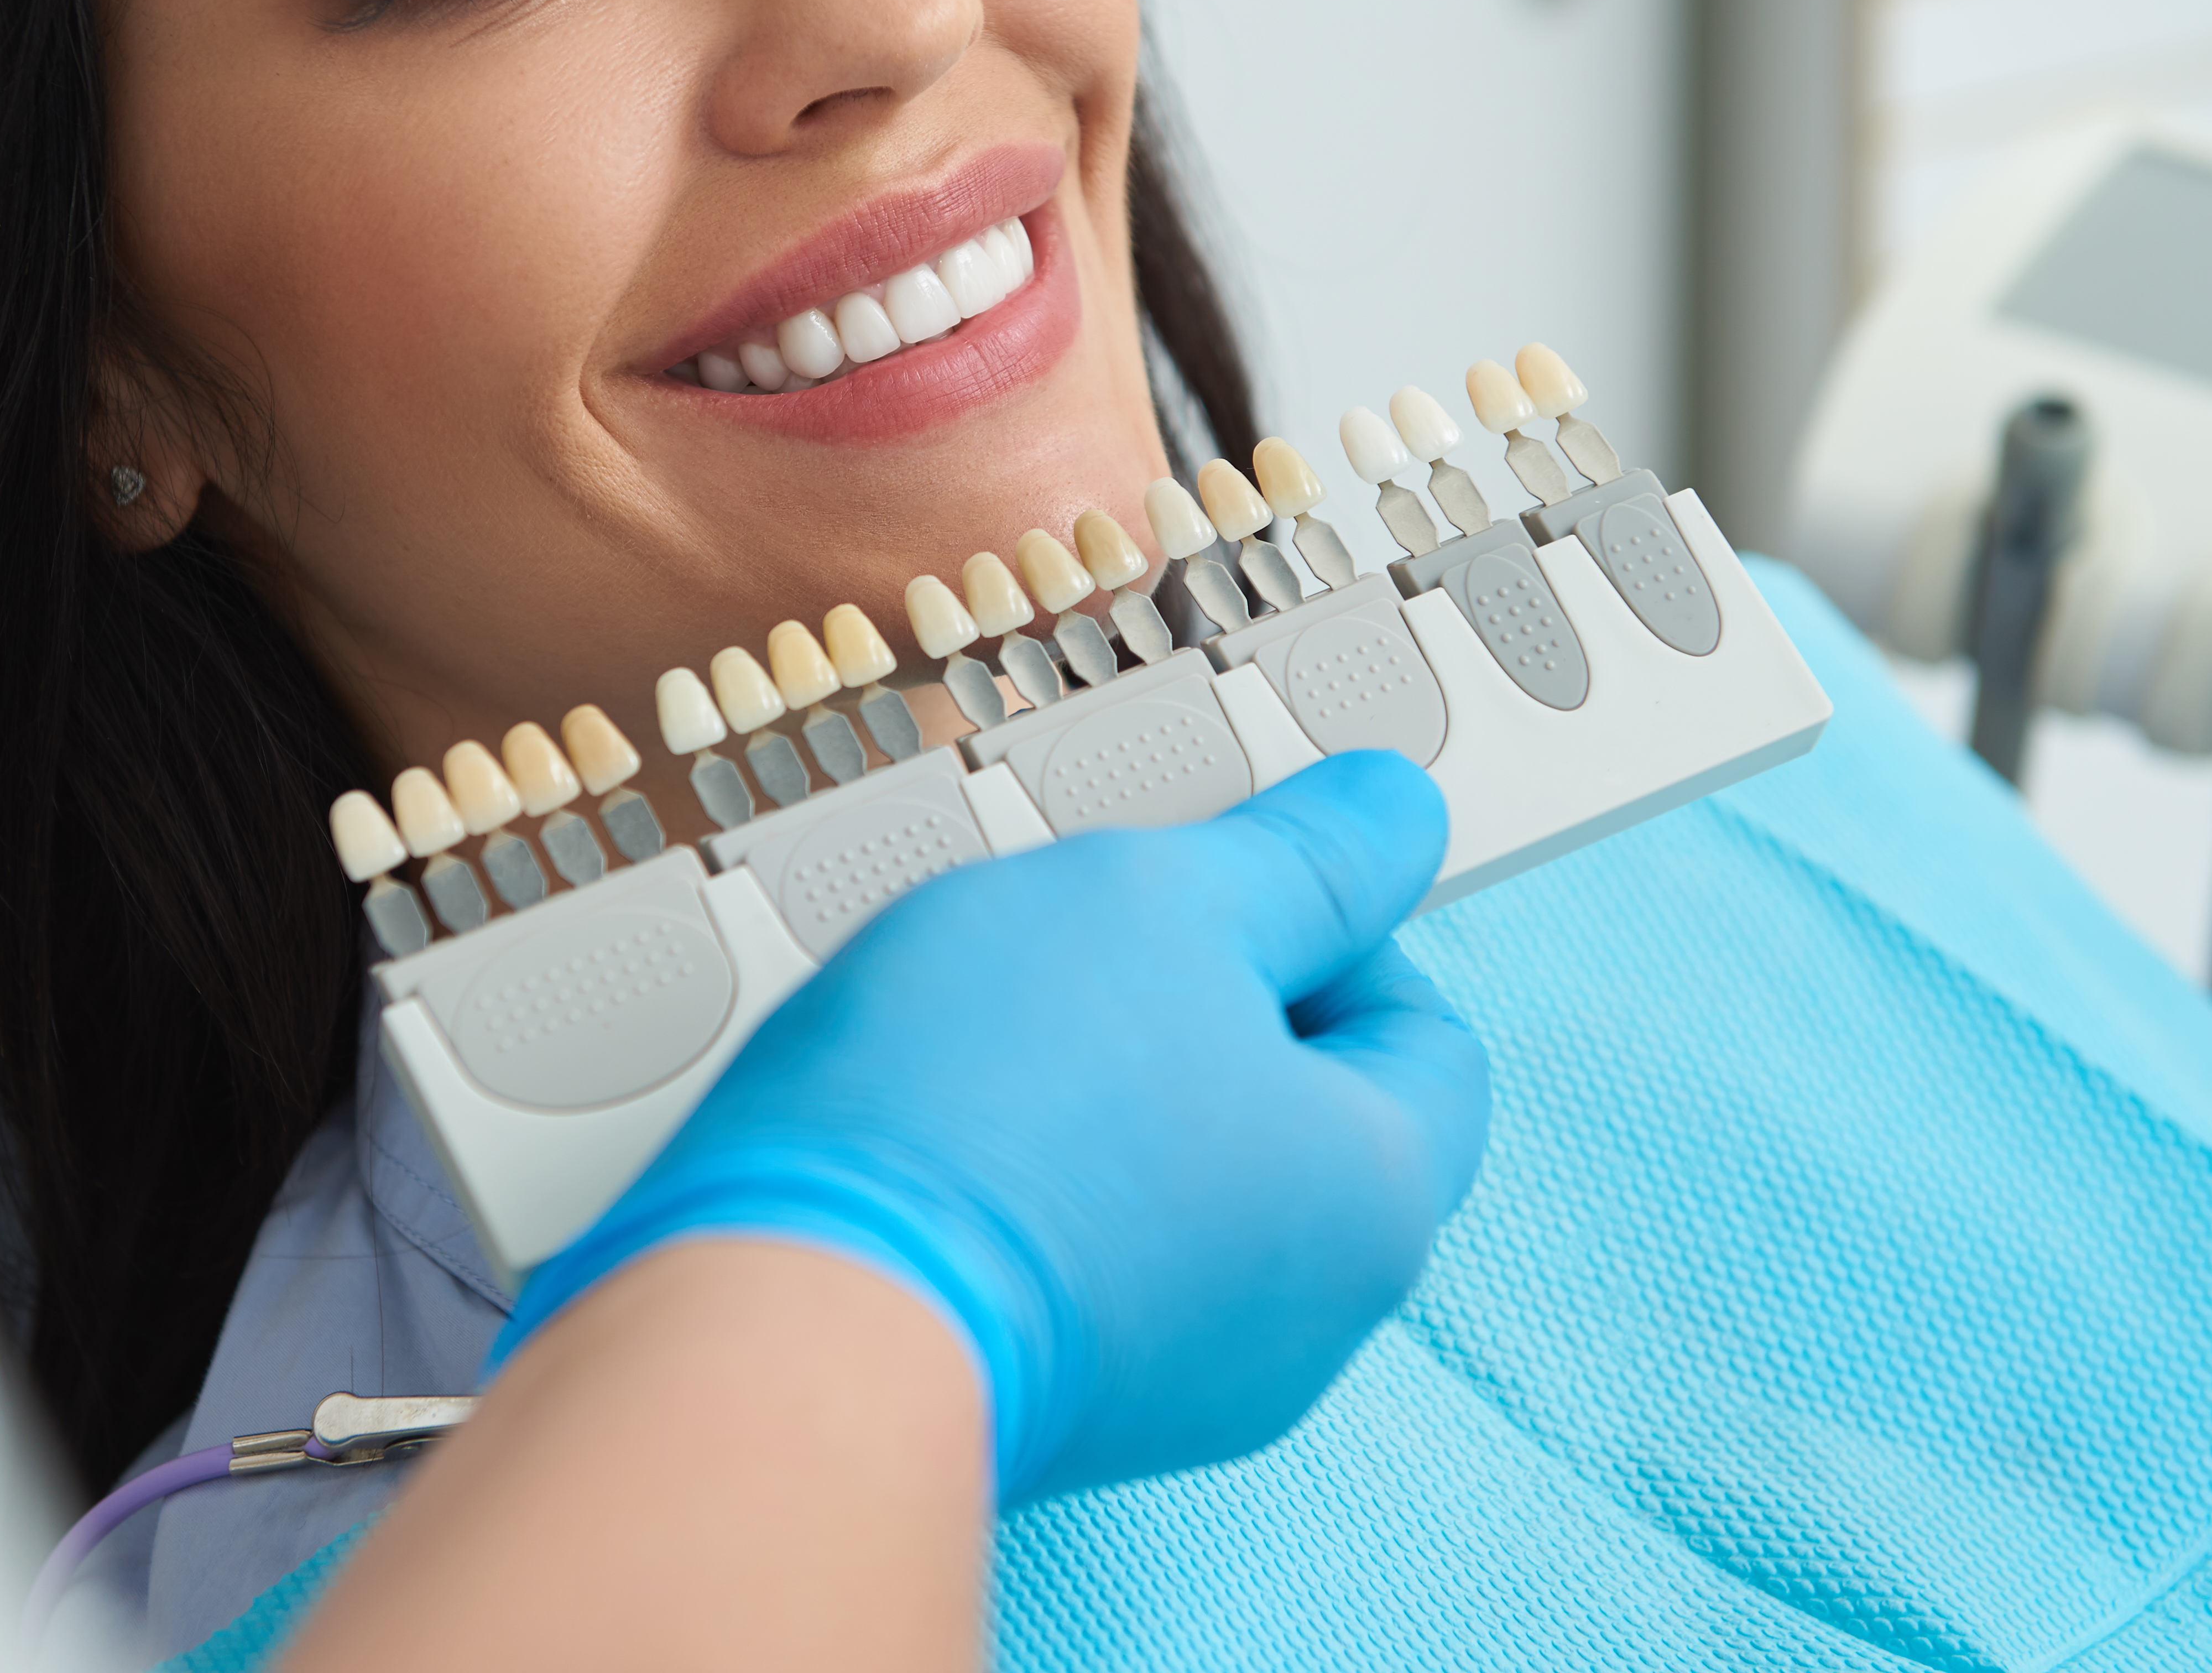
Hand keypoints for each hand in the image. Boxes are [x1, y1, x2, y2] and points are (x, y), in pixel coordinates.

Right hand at [492, 750, 1491, 1503]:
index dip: (1332, 920)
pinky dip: (1022, 1168)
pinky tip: (931, 1111)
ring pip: (1163, 1168)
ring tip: (981, 1012)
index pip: (1422, 1026)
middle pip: (1287, 1103)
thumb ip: (1302, 857)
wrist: (789, 1322)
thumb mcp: (1169, 897)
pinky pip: (1069, 1244)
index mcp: (1373, 1199)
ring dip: (1094, 1074)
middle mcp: (1296, 1319)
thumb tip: (1394, 816)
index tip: (1231, 868)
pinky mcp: (1043, 1395)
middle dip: (1193, 994)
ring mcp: (1166, 1377)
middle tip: (1089, 925)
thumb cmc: (985, 1113)